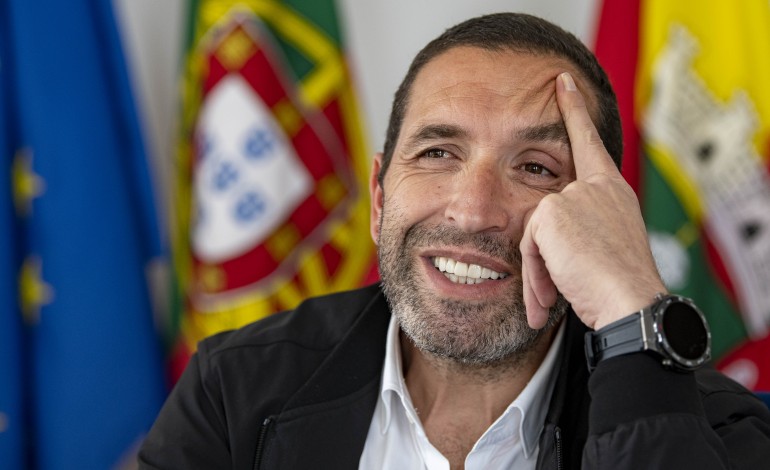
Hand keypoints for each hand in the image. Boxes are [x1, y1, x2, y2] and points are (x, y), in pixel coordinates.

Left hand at [520, 72, 665, 330]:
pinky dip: (537, 274)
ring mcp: (574, 195)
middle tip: (564, 286)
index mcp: (611, 190)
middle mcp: (595, 187)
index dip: (575, 110)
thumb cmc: (619, 286)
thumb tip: (546, 235)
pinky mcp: (552, 210)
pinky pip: (527, 245)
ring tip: (564, 292)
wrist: (631, 302)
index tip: (563, 81)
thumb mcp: (605, 245)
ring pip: (533, 234)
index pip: (589, 142)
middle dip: (543, 261)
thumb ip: (580, 227)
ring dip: (542, 272)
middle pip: (544, 216)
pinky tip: (559, 288)